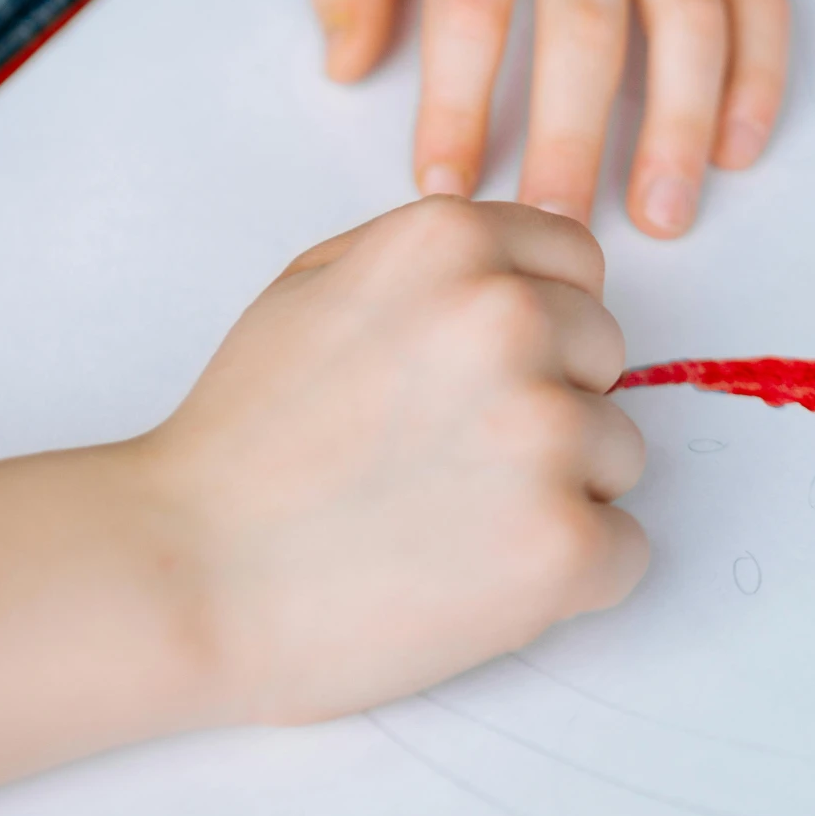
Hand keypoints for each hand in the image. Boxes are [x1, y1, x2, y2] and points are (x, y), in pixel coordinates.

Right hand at [140, 198, 644, 725]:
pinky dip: (568, 574)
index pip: (578, 263)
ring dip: (557, 489)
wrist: (190, 569)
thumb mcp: (315, 282)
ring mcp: (542, 429)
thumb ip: (428, 259)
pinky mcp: (562, 543)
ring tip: (448, 518)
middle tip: (449, 456)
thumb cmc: (244, 435)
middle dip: (549, 400)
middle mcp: (508, 314)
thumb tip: (517, 270)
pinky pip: (624, 550)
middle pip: (606, 356)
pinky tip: (475, 574)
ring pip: (618, 454)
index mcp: (451, 241)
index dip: (536, 321)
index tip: (479, 371)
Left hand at [312, 0, 788, 236]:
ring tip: (662, 215)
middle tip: (557, 228)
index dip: (454, 104)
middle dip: (574, 135)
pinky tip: (735, 152)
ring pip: (692, 19)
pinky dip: (758, 80)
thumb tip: (343, 67)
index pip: (468, 6)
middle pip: (586, 24)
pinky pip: (760, 1)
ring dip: (682, 123)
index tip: (442, 189)